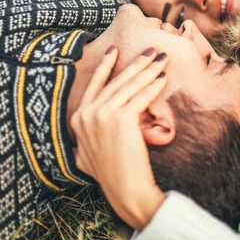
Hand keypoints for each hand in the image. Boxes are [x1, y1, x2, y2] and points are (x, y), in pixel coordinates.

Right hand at [71, 46, 167, 230]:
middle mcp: (86, 114)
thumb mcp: (88, 151)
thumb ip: (88, 134)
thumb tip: (93, 124)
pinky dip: (153, 85)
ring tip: (162, 58)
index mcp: (77, 119)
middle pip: (116, 82)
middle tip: (151, 50)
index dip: (105, 66)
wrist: (124, 189)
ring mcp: (102, 115)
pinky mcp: (121, 119)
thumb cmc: (111, 173)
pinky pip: (141, 97)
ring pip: (130, 86)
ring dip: (148, 69)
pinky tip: (163, 77)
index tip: (115, 50)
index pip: (94, 85)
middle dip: (136, 63)